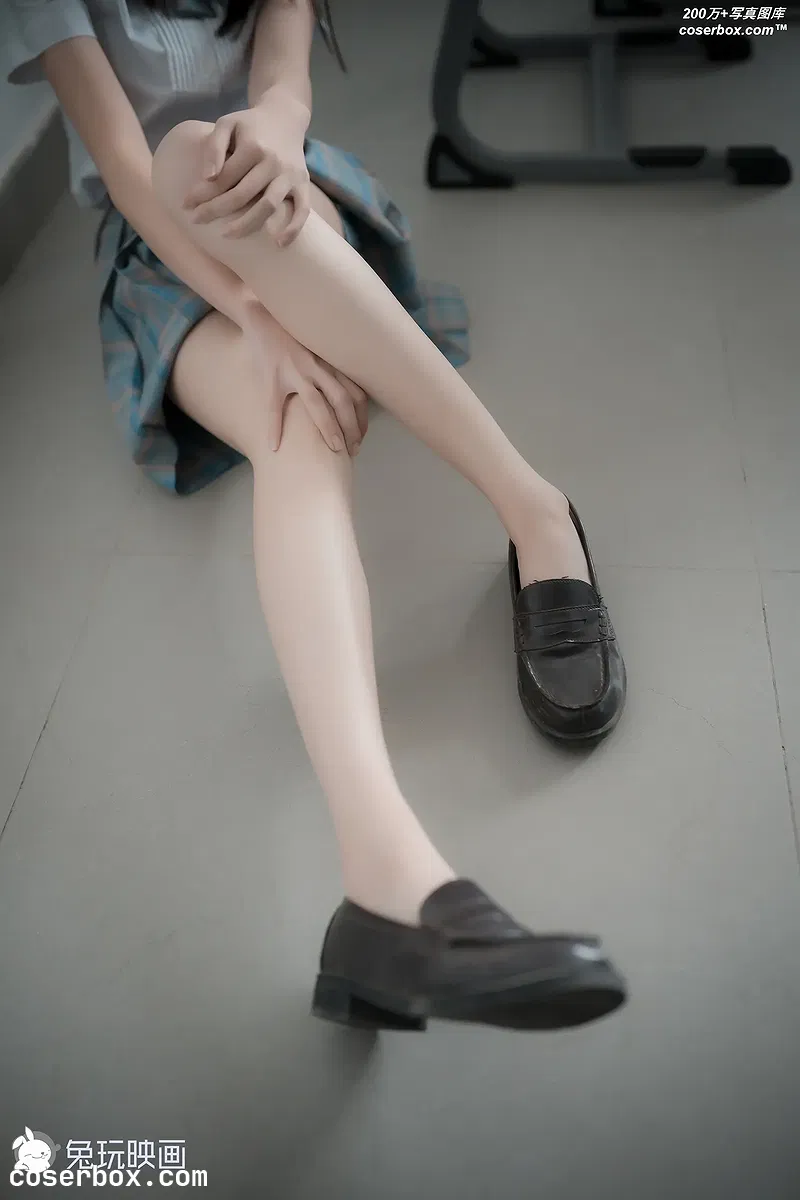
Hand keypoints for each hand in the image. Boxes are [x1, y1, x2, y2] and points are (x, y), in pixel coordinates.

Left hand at [182, 87, 310, 244]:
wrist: (285, 117)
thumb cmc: (250, 125)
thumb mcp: (227, 123)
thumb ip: (214, 146)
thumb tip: (207, 176)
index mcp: (253, 146)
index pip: (223, 177)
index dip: (202, 193)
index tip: (186, 205)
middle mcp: (273, 162)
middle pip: (241, 195)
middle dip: (215, 210)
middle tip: (196, 221)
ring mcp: (290, 176)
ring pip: (267, 207)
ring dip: (246, 225)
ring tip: (226, 235)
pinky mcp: (303, 185)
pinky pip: (302, 211)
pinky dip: (293, 229)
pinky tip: (278, 244)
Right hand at [240, 299, 367, 454]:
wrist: (261, 313)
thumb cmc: (292, 336)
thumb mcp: (319, 348)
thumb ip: (331, 369)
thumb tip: (350, 394)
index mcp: (331, 361)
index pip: (357, 393)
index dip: (363, 418)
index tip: (362, 436)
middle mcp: (318, 366)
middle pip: (343, 401)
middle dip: (352, 429)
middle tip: (353, 451)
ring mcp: (295, 371)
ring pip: (317, 405)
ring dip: (329, 430)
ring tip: (334, 451)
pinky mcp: (272, 376)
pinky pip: (274, 407)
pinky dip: (274, 428)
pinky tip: (274, 447)